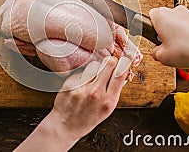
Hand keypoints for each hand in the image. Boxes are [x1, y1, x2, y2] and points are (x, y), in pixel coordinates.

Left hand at [14, 56, 132, 151]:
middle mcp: (96, 93)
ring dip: (97, 67)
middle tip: (110, 64)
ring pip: (95, 64)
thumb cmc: (88, 118)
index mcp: (108, 101)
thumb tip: (124, 72)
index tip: (123, 61)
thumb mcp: (107, 110)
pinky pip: (82, 71)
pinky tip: (82, 83)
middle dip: (111, 62)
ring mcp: (82, 88)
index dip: (124, 64)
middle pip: (109, 63)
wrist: (65, 126)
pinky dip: (84, 74)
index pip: (121, 73)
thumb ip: (115, 91)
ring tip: (94, 77)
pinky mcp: (71, 83)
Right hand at [149, 5, 188, 69]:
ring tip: (188, 66)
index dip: (151, 32)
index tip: (155, 43)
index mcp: (162, 16)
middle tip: (171, 56)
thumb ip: (155, 53)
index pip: (149, 18)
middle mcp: (176, 12)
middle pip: (167, 29)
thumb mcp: (163, 57)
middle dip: (170, 46)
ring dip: (183, 51)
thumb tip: (158, 52)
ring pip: (181, 35)